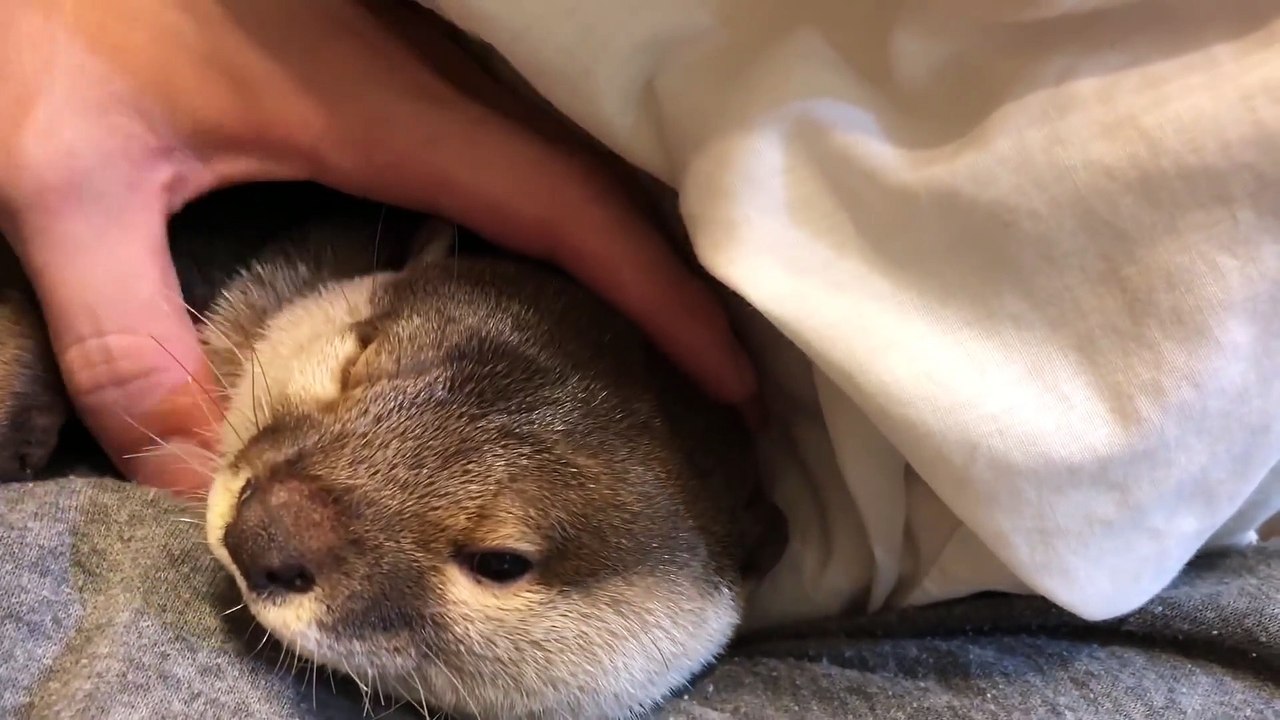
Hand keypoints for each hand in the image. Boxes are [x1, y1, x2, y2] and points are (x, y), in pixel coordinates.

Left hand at [0, 0, 756, 495]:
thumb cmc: (50, 16)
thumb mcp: (67, 180)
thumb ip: (126, 341)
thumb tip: (197, 489)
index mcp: (383, 105)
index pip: (563, 206)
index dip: (659, 291)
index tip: (728, 373)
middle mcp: (432, 73)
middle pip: (598, 181)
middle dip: (678, 283)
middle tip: (730, 387)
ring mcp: (426, 56)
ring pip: (574, 153)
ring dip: (640, 247)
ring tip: (685, 344)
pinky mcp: (403, 57)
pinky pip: (528, 140)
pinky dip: (581, 214)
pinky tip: (584, 267)